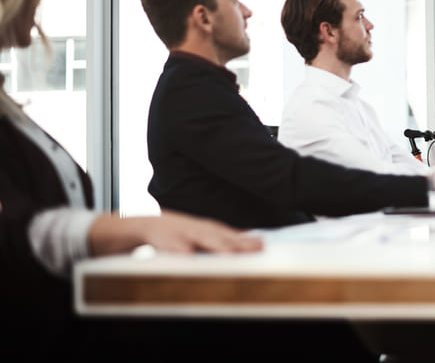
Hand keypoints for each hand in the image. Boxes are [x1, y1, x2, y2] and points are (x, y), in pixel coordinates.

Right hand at [88, 210, 262, 256]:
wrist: (124, 226)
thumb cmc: (161, 234)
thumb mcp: (188, 237)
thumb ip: (210, 240)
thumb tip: (240, 241)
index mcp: (198, 228)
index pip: (225, 233)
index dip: (243, 240)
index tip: (262, 246)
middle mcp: (188, 226)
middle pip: (216, 234)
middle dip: (236, 242)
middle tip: (256, 249)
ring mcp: (171, 228)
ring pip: (195, 236)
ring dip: (213, 244)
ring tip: (230, 255)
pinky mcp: (152, 233)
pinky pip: (165, 242)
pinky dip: (177, 249)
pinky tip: (188, 257)